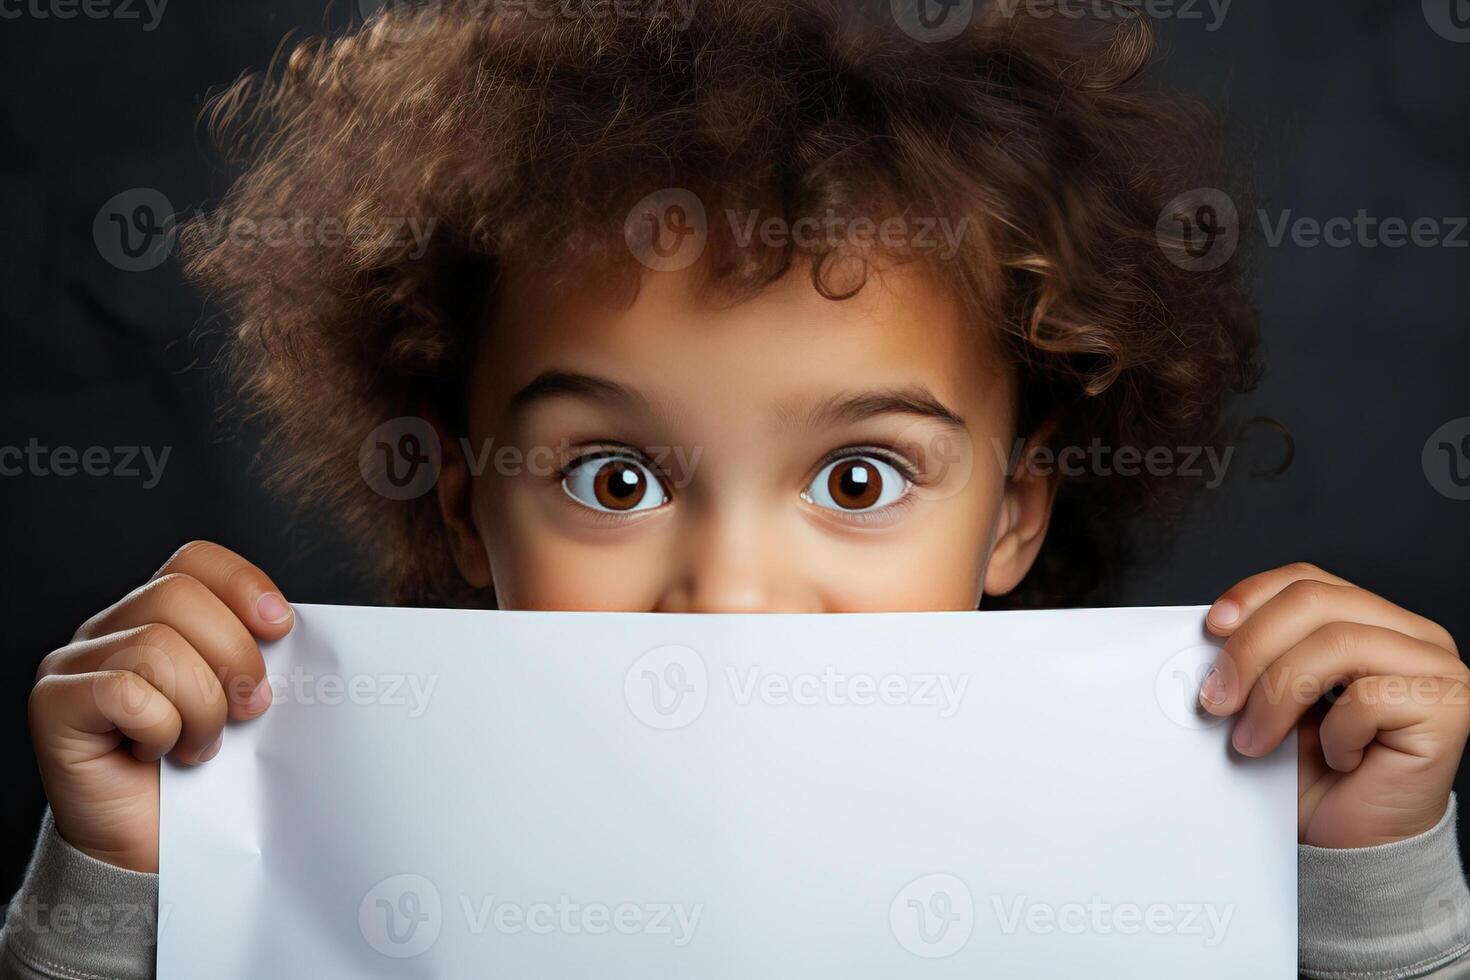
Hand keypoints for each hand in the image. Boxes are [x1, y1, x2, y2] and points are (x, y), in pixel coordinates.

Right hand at [28, 541, 292, 871]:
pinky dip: (160, 728)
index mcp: (155, 616)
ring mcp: (73, 665)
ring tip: (200, 745)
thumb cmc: (207, 777)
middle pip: (178, 596)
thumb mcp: (245, 700)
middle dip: (234, 656)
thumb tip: (289, 627)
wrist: (158, 853)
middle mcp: (107, 630)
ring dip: (200, 706)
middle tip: (250, 710)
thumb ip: (258, 655)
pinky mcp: (52, 706)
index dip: (243, 586)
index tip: (281, 629)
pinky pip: (123, 691)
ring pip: (156, 646)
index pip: (195, 562)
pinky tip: (158, 755)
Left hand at [1199, 562, 1468, 847]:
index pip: (1307, 581)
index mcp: (1370, 621)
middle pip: (1316, 602)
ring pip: (1336, 643)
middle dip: (1251, 650)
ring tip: (1253, 741)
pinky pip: (1368, 697)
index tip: (1211, 629)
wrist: (1349, 848)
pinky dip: (1335, 732)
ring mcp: (1437, 668)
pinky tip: (1338, 759)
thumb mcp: (1268, 701)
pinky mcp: (1450, 707)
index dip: (1254, 596)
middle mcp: (1411, 636)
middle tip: (1216, 701)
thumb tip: (1207, 635)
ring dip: (1276, 696)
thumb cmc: (1312, 777)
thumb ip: (1253, 658)